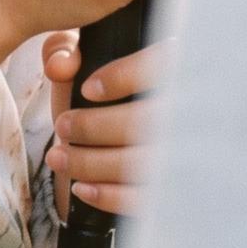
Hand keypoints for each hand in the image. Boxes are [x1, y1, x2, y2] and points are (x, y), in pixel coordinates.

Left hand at [41, 35, 171, 217]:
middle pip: (146, 122)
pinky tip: (82, 187)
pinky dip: (109, 196)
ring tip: (57, 157)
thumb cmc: (106, 91)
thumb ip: (65, 49)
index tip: (87, 90)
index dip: (122, 78)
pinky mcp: (172, 191)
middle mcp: (189, 111)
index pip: (159, 68)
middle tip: (62, 127)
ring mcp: (185, 154)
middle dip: (93, 127)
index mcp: (174, 67)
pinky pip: (145, 199)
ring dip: (90, 164)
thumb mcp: (86, 59)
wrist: (130, 133)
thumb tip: (60, 66)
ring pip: (141, 164)